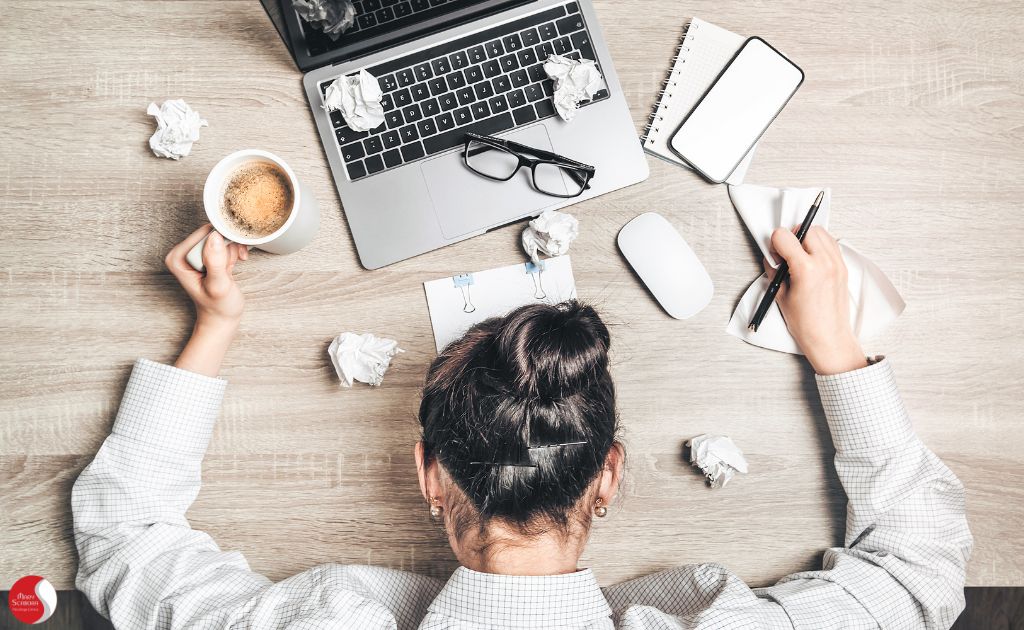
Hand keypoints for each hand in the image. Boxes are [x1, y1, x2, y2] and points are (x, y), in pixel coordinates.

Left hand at [165, 225, 248, 375]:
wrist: (222, 318)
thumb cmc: (218, 307)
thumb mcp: (218, 286)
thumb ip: (215, 262)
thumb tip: (215, 237)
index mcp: (177, 258)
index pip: (203, 233)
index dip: (221, 241)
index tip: (230, 256)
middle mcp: (183, 252)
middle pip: (212, 232)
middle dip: (228, 244)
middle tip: (233, 262)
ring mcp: (196, 253)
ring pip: (221, 235)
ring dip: (233, 248)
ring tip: (234, 265)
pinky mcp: (207, 255)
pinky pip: (224, 241)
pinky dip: (234, 250)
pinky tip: (236, 262)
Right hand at [768, 226, 866, 375]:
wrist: (829, 338)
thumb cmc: (806, 324)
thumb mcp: (780, 295)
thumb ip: (774, 271)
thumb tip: (772, 257)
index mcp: (806, 270)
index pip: (784, 236)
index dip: (775, 243)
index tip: (775, 254)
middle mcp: (824, 263)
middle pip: (806, 228)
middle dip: (793, 236)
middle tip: (787, 253)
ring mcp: (837, 264)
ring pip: (821, 232)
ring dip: (807, 238)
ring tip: (800, 256)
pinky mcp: (843, 267)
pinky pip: (831, 243)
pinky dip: (820, 245)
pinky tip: (812, 260)